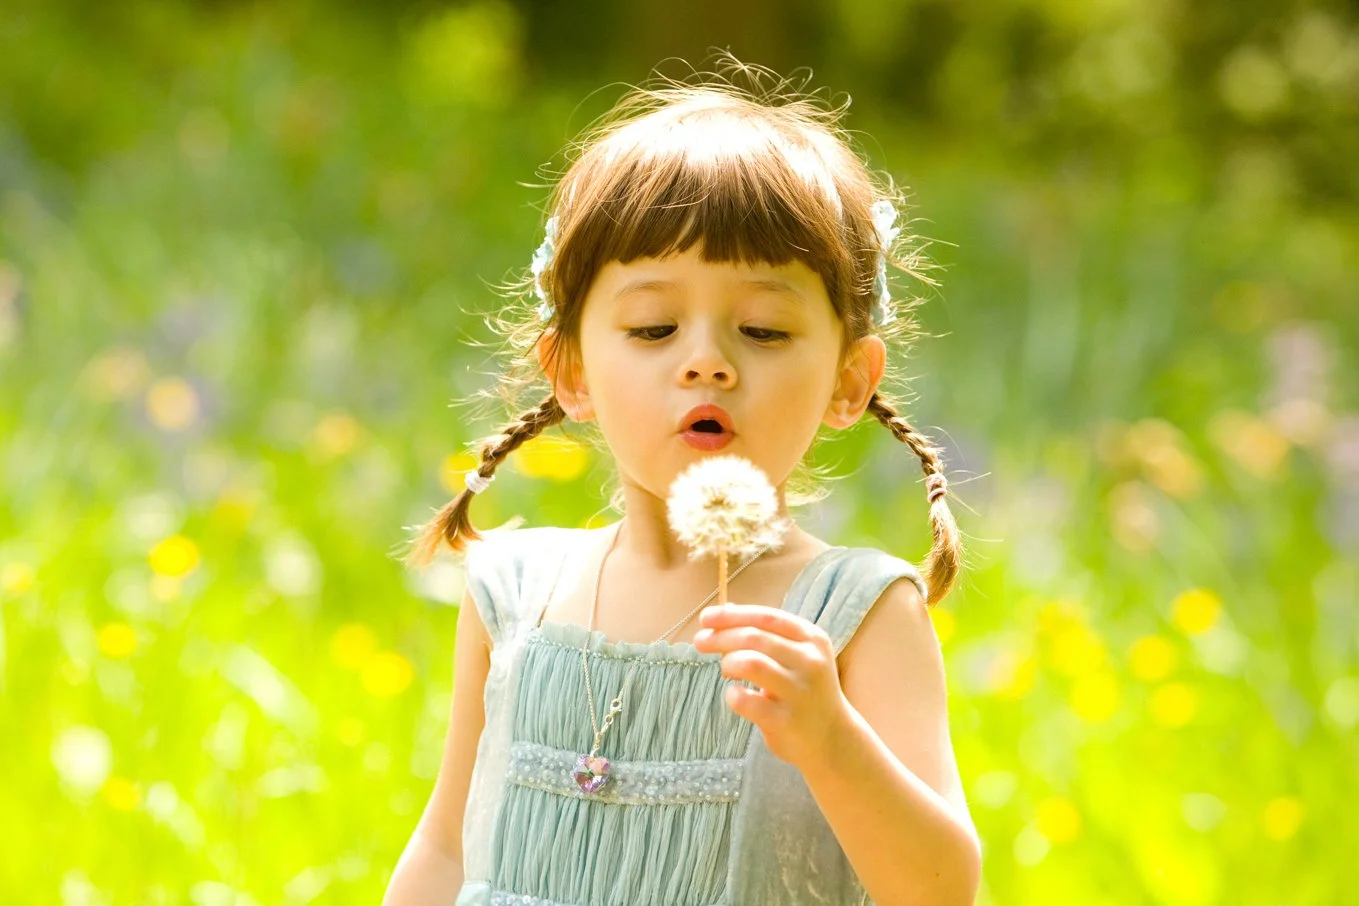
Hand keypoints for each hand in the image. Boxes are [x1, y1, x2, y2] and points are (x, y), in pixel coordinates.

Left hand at [692, 603, 850, 769]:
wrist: (832, 739)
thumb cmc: (804, 690)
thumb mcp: (796, 656)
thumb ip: (765, 634)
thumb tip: (725, 610)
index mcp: (812, 639)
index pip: (766, 617)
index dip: (732, 616)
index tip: (705, 619)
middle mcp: (810, 661)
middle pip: (753, 637)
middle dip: (720, 637)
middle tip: (700, 642)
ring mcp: (800, 691)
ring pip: (750, 663)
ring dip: (728, 663)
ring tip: (727, 672)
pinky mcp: (787, 720)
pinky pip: (746, 700)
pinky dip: (732, 695)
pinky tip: (735, 695)